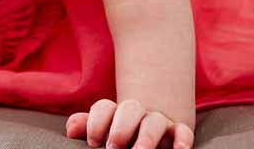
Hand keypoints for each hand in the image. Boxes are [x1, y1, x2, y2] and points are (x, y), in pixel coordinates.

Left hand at [66, 99, 194, 148]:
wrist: (151, 131)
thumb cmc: (121, 134)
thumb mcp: (103, 130)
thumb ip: (87, 126)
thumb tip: (70, 129)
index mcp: (116, 112)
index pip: (104, 108)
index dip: (96, 122)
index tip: (93, 141)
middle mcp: (137, 114)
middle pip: (130, 109)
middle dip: (121, 128)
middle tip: (113, 147)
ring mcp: (158, 122)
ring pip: (154, 121)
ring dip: (147, 137)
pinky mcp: (178, 132)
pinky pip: (183, 131)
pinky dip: (182, 139)